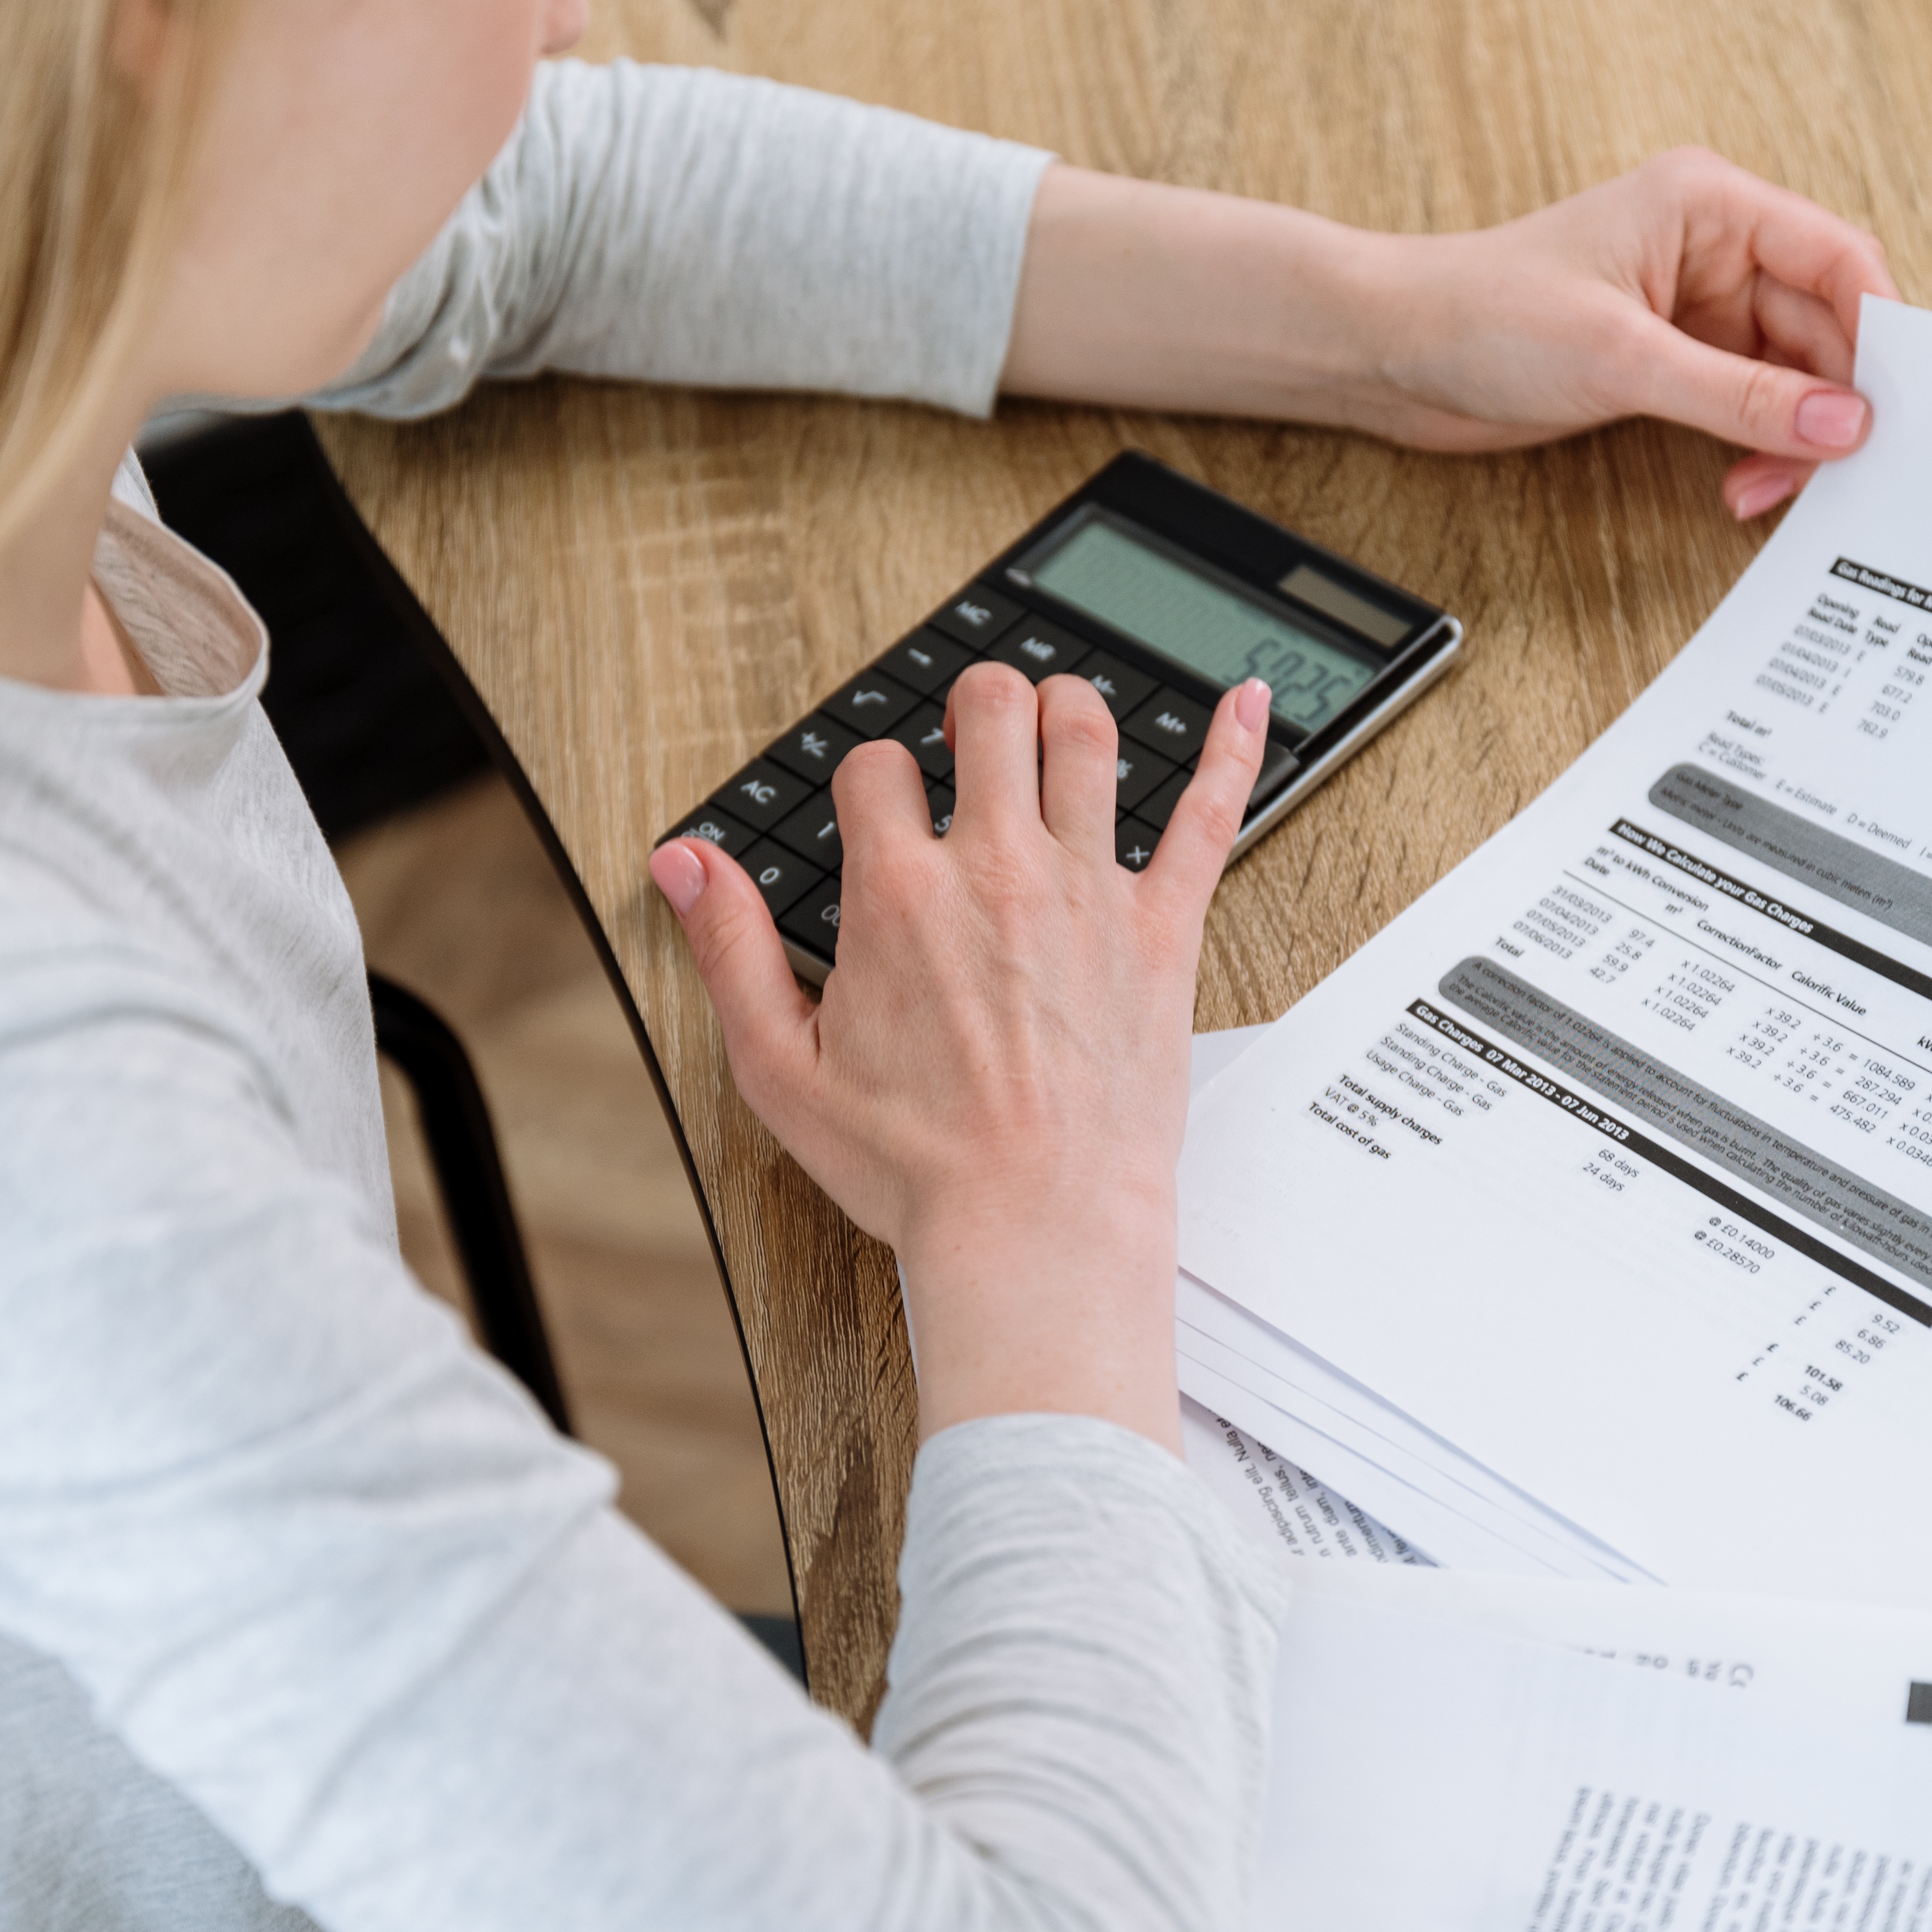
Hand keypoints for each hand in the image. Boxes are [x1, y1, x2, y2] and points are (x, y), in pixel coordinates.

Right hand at [647, 668, 1273, 1449]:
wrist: (1034, 1228)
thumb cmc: (918, 1168)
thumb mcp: (781, 1068)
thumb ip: (728, 950)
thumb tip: (683, 863)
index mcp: (901, 895)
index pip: (875, 768)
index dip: (870, 780)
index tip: (878, 813)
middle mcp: (998, 871)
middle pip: (991, 714)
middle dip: (974, 706)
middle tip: (972, 736)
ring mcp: (1089, 892)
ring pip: (1086, 736)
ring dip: (1066, 706)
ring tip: (1055, 718)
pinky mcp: (1165, 930)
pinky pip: (1209, 814)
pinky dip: (1232, 748)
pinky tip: (1247, 703)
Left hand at [1344, 148, 1899, 516]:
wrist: (1391, 353)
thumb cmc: (1481, 316)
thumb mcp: (1622, 357)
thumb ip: (1738, 394)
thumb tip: (1840, 424)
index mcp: (1711, 206)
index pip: (1838, 260)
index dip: (1877, 335)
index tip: (1887, 409)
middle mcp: (1711, 250)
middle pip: (1821, 327)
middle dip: (1827, 405)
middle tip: (1826, 475)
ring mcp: (1690, 309)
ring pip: (1786, 375)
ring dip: (1788, 438)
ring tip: (1761, 491)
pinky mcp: (1664, 363)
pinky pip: (1742, 403)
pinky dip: (1753, 446)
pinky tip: (1744, 485)